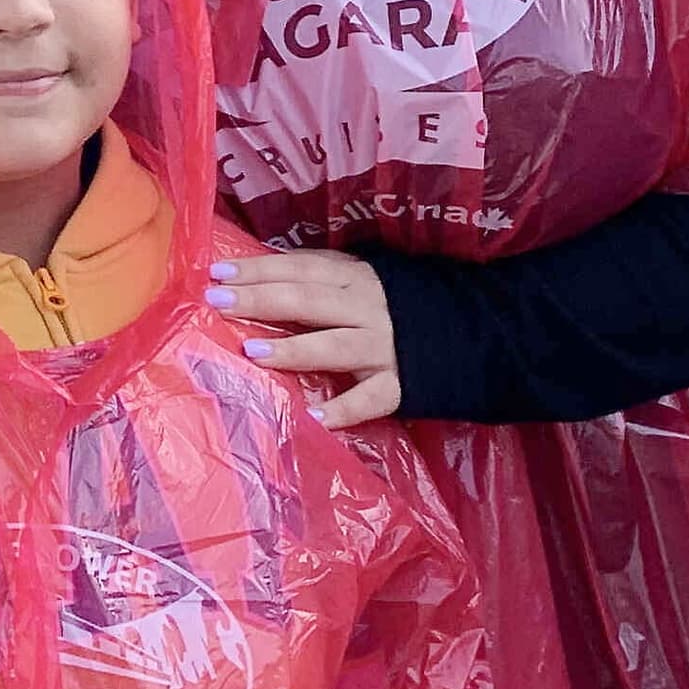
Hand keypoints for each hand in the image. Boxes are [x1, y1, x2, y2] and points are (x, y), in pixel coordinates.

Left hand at [206, 251, 401, 429]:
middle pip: (308, 301)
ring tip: (252, 351)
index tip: (217, 273)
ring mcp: (384, 348)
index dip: (259, 269)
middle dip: (260, 300)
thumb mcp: (362, 279)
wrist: (471, 332)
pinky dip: (342, 410)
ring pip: (335, 346)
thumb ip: (320, 275)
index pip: (299, 269)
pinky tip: (312, 418)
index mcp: (354, 278)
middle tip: (217, 301)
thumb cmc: (399, 305)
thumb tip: (263, 269)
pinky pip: (369, 399)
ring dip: (293, 349)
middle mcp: (367, 309)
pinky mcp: (401, 385)